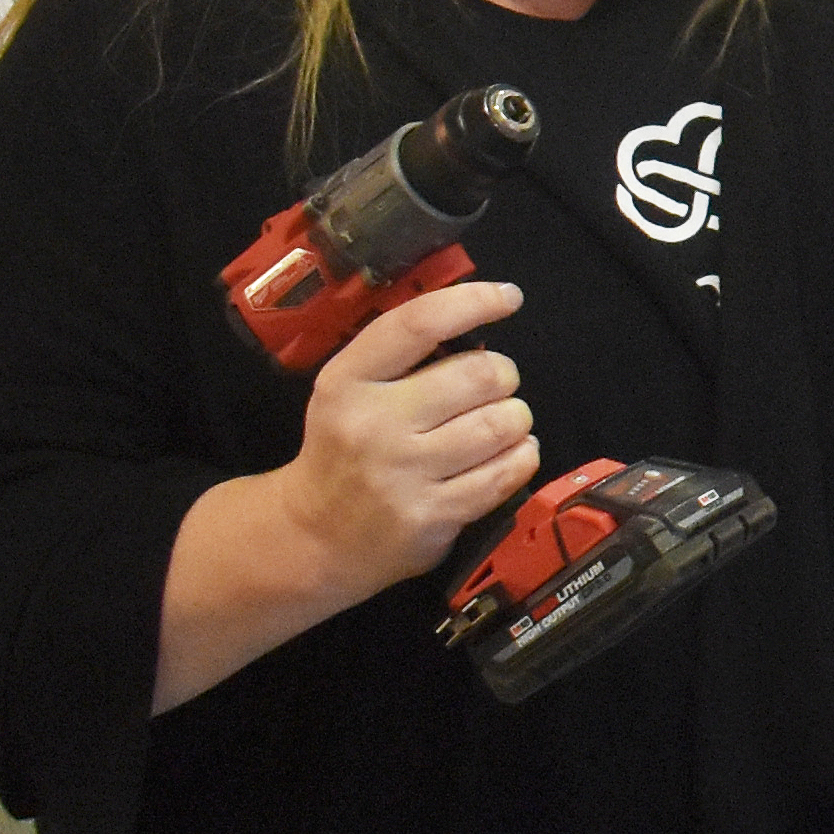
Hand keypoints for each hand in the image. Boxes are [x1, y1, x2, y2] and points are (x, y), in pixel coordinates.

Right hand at [280, 277, 539, 597]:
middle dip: (502, 374)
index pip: (417, 325)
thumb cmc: (342, 451)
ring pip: (502, 424)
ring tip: (501, 423)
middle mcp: (374, 425)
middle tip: (494, 385)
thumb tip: (480, 324)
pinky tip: (507, 454)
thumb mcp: (348, 392)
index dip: (472, 302)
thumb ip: (401, 359)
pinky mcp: (432, 515)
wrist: (312, 536)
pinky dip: (521, 456)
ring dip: (516, 418)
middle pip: (479, 375)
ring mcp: (404, 474)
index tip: (507, 297)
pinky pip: (506, 472)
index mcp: (348, 382)